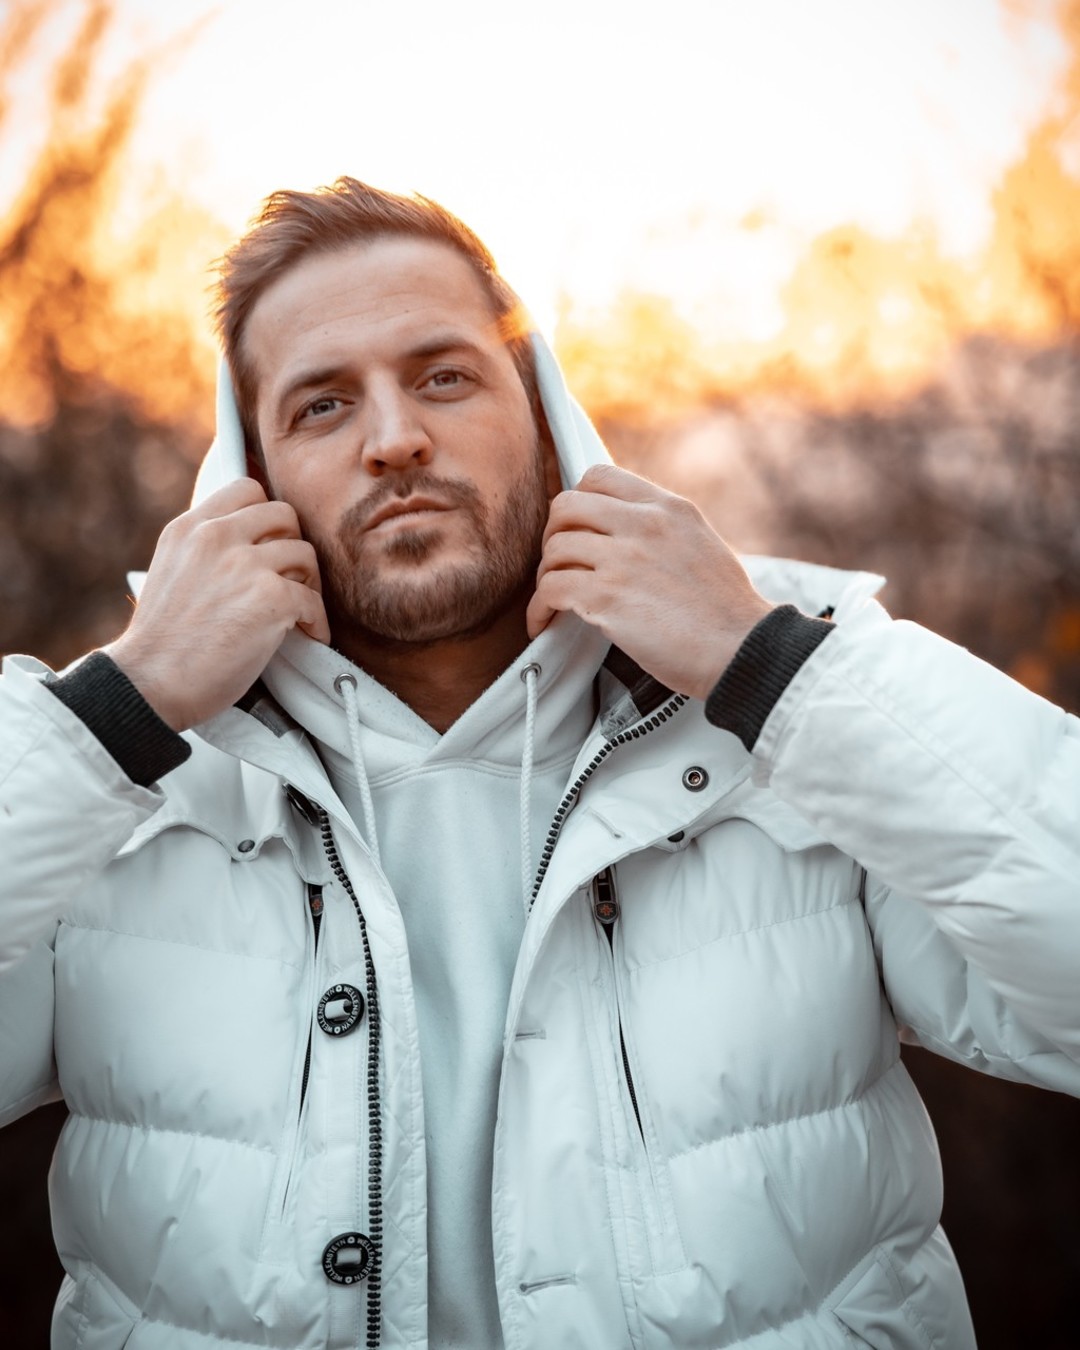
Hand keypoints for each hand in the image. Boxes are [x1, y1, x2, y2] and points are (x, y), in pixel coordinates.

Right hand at [106, 479, 329, 730]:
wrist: (149, 683)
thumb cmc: (162, 642)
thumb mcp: (170, 571)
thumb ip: (204, 550)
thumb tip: (249, 544)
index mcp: (189, 528)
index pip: (246, 489)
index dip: (268, 517)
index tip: (271, 542)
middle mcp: (216, 536)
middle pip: (284, 514)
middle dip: (293, 544)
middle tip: (291, 576)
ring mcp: (244, 565)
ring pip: (305, 554)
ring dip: (308, 583)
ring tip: (298, 610)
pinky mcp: (270, 598)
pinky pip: (314, 601)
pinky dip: (317, 622)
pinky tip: (309, 636)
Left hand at [526, 465, 772, 699]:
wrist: (742, 649)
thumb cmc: (726, 611)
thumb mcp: (700, 544)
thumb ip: (661, 530)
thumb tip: (624, 533)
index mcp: (668, 508)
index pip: (600, 476)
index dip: (577, 501)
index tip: (575, 527)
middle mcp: (644, 525)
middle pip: (565, 506)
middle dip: (553, 534)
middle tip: (558, 562)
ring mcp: (623, 560)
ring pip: (554, 549)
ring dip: (545, 575)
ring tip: (553, 598)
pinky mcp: (607, 598)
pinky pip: (550, 590)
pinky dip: (539, 609)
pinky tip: (544, 622)